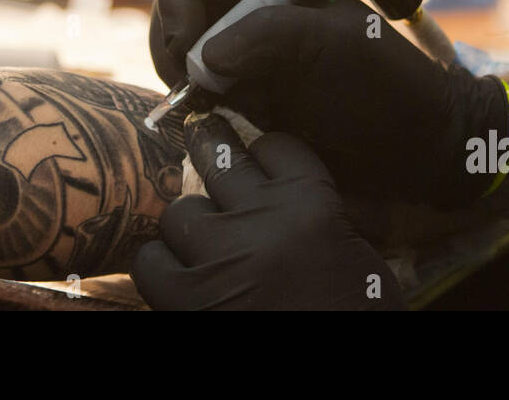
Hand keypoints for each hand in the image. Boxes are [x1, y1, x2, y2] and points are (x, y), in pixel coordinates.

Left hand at [131, 114, 404, 309]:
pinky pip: (151, 262)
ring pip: (179, 210)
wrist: (341, 377)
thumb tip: (276, 191)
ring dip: (189, 224)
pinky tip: (176, 274)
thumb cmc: (358, 314)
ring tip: (200, 240)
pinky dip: (161, 265)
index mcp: (313, 203)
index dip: (263, 149)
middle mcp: (263, 219)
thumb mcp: (352, 252)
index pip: (276, 146)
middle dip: (210, 144)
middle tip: (203, 133)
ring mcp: (220, 259)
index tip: (258, 153)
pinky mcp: (187, 301)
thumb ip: (312, 215)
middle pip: (219, 157)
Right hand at [150, 0, 508, 206]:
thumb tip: (202, 58)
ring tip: (212, 109)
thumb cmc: (391, 86)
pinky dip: (197, 112)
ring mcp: (247, 60)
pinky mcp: (246, 102)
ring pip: (183, 59)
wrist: (418, 148)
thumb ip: (268, 36)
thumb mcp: (336, 45)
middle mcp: (252, 15)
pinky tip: (223, 124)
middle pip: (179, 12)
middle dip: (172, 46)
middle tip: (190, 88)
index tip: (186, 43)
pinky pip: (200, 99)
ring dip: (184, 84)